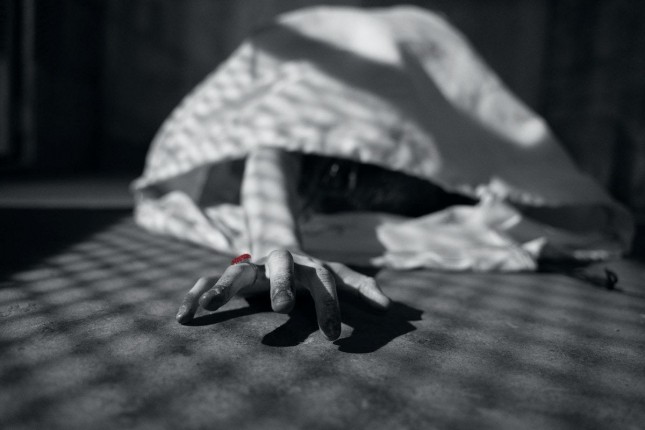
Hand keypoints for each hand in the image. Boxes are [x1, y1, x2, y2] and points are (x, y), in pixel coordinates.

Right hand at [175, 249, 390, 339]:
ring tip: (212, 306)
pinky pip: (208, 279)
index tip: (333, 336)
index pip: (325, 280)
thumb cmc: (313, 271)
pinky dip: (195, 293)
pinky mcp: (231, 271)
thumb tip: (391, 307)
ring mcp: (253, 264)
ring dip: (226, 286)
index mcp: (311, 264)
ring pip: (238, 269)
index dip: (331, 305)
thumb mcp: (338, 274)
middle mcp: (281, 260)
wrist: (279, 241)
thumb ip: (361, 286)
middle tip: (282, 307)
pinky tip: (184, 315)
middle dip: (281, 284)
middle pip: (281, 266)